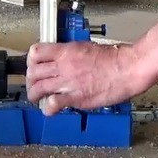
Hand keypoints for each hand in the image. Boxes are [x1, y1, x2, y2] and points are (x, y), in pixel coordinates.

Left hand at [26, 42, 149, 115]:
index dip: (31, 61)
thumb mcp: (86, 47)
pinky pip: (52, 104)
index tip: (34, 66)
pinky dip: (48, 108)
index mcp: (66, 51)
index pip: (36, 52)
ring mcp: (68, 82)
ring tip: (38, 99)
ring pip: (38, 88)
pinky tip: (52, 109)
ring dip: (34, 95)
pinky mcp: (75, 98)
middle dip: (30, 80)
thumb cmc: (113, 59)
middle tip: (34, 85)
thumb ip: (70, 54)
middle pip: (33, 72)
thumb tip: (62, 59)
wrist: (127, 69)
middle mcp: (63, 66)